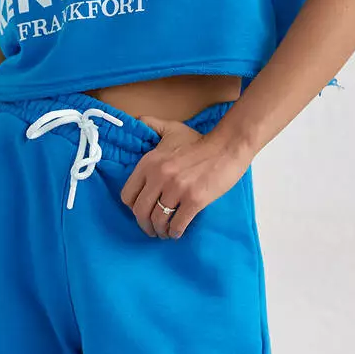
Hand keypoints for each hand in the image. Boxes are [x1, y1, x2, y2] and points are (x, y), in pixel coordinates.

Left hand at [120, 113, 251, 238]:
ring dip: (160, 231)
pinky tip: (177, 232)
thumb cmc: (199, 141)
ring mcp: (176, 189)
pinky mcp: (194, 199)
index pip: (127, 195)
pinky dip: (175, 232)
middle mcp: (159, 176)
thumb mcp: (171, 129)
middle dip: (144, 224)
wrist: (227, 146)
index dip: (132, 207)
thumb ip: (150, 125)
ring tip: (164, 232)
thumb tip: (136, 121)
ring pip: (158, 220)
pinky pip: (177, 224)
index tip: (140, 211)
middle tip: (151, 228)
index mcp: (149, 162)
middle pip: (140, 212)